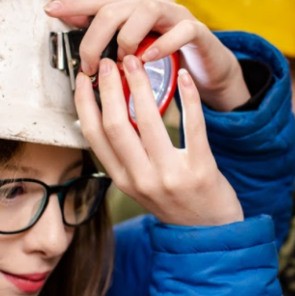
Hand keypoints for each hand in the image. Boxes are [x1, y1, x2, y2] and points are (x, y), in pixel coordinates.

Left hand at [46, 0, 250, 111]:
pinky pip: (180, 30)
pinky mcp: (196, 30)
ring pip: (146, 10)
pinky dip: (162, 45)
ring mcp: (175, 14)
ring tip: (124, 62)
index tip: (52, 11)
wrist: (206, 68)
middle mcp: (151, 3)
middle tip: (91, 65)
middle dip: (95, 38)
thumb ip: (108, 44)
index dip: (73, 4)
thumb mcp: (132, 51)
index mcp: (132, 6)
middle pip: (114, 9)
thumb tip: (76, 43)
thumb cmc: (167, 59)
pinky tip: (149, 59)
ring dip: (127, 38)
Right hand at [75, 54, 242, 227]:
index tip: (83, 78)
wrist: (211, 234)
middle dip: (108, 87)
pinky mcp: (201, 170)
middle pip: (116, 124)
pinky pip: (193, 126)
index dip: (85, 103)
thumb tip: (110, 114)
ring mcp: (171, 176)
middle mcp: (142, 180)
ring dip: (141, 84)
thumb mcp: (142, 185)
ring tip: (137, 61)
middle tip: (110, 61)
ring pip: (149, 121)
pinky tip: (184, 77)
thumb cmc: (176, 204)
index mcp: (124, 180)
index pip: (94, 136)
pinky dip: (188, 98)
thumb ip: (127, 156)